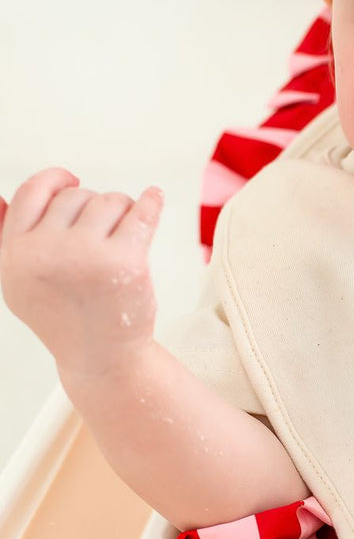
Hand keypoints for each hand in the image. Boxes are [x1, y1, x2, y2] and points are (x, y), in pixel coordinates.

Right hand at [0, 168, 163, 377]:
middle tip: (104, 236)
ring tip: (121, 240)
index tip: (73, 179)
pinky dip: (151, 202)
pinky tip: (153, 199)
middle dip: (94, 208)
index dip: (55, 180)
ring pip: (109, 201)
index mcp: (15, 254)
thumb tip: (0, 197)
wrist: (101, 358)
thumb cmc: (65, 315)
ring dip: (122, 212)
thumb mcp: (20, 282)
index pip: (32, 192)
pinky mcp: (125, 262)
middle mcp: (45, 253)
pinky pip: (142, 213)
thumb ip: (11, 240)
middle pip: (76, 196)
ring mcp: (85, 256)